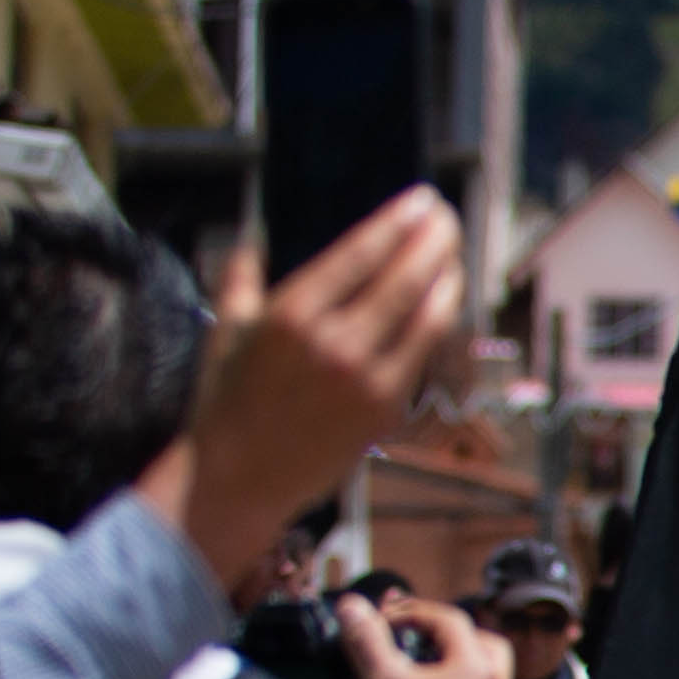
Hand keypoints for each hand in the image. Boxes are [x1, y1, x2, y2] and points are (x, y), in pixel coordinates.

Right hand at [153, 192, 466, 590]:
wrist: (239, 477)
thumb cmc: (227, 400)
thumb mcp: (225, 331)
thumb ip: (240, 276)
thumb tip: (252, 233)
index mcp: (289, 315)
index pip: (360, 255)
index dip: (397, 223)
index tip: (420, 201)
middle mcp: (333, 344)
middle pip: (403, 279)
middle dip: (433, 242)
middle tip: (447, 217)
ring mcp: (366, 379)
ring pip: (425, 316)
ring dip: (446, 278)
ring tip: (453, 253)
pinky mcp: (386, 408)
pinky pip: (423, 353)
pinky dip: (440, 320)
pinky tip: (446, 300)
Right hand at [339, 587, 512, 678]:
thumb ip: (367, 641)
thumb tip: (352, 607)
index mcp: (478, 668)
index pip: (449, 619)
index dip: (411, 611)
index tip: (383, 619)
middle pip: (481, 641)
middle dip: (447, 632)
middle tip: (416, 635)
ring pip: (484, 672)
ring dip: (455, 660)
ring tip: (421, 666)